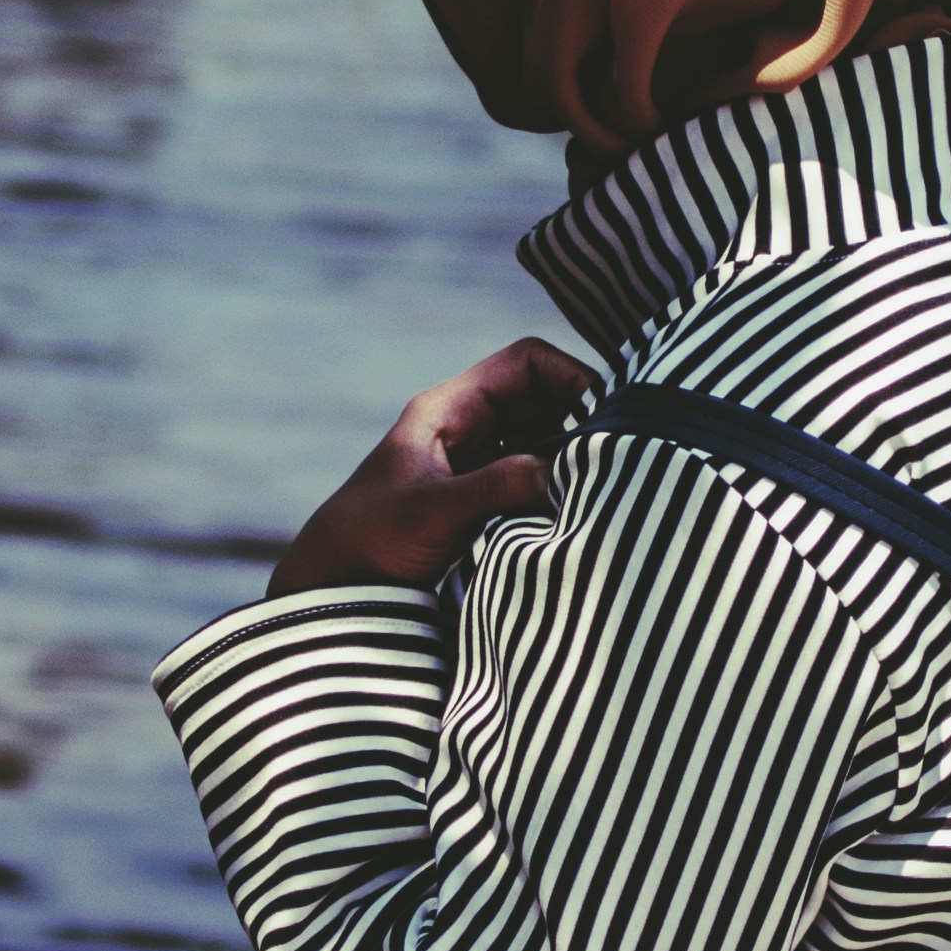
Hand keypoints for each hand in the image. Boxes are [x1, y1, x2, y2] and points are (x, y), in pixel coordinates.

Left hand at [268, 336, 600, 599]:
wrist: (334, 587)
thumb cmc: (369, 540)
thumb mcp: (432, 512)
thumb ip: (494, 488)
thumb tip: (560, 472)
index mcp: (448, 409)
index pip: (525, 363)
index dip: (570, 375)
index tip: (606, 412)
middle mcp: (467, 427)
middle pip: (543, 398)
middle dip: (581, 418)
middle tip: (616, 452)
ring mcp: (476, 463)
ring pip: (543, 439)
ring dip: (571, 457)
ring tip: (604, 483)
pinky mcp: (482, 499)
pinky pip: (533, 477)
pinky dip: (558, 487)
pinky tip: (578, 509)